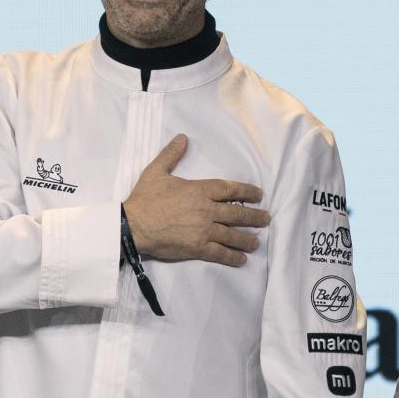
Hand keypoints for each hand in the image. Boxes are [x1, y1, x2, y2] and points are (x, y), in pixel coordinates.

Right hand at [122, 135, 269, 266]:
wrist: (132, 225)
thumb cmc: (144, 198)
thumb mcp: (156, 171)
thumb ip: (171, 155)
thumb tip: (182, 138)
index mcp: (199, 190)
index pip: (231, 190)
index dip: (248, 192)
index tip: (259, 195)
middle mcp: (206, 210)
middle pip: (238, 214)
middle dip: (255, 217)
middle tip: (265, 218)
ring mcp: (203, 230)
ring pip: (232, 235)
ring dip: (247, 238)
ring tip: (256, 241)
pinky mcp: (197, 248)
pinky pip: (220, 253)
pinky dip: (233, 256)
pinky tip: (242, 259)